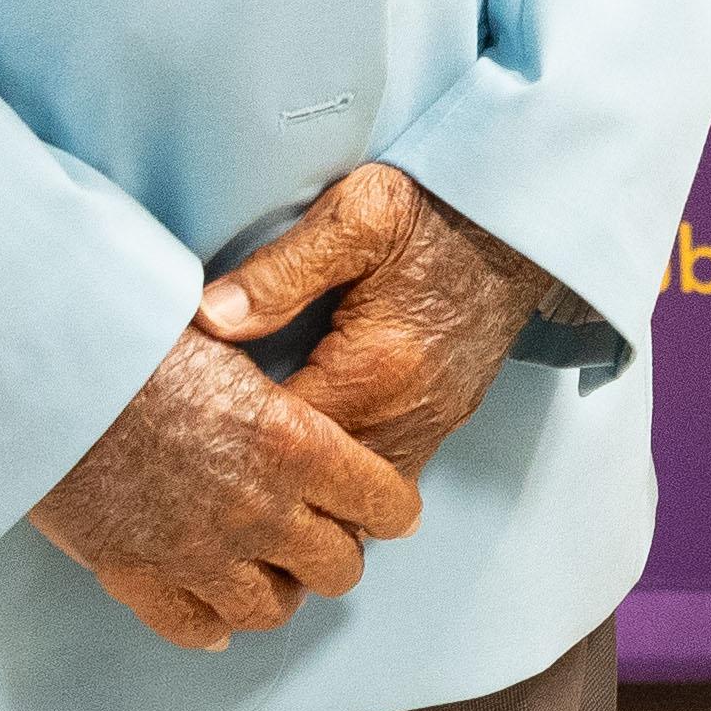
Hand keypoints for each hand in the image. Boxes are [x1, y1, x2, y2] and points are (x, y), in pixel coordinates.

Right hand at [33, 325, 421, 650]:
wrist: (45, 370)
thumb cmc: (137, 337)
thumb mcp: (230, 345)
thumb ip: (274, 395)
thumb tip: (290, 401)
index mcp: (295, 444)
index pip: (385, 505)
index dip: (389, 509)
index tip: (383, 508)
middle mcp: (261, 509)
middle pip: (338, 569)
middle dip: (333, 553)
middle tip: (316, 534)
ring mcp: (201, 553)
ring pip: (272, 610)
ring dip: (276, 591)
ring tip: (265, 569)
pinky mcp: (141, 576)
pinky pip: (195, 628)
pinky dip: (210, 624)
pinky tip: (212, 609)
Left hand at [198, 164, 557, 484]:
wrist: (518, 219)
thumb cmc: (437, 213)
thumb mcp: (355, 218)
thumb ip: (280, 271)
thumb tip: (209, 316)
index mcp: (372, 371)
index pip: (282, 444)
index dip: (230, 441)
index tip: (193, 425)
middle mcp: (405, 414)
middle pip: (317, 488)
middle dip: (263, 479)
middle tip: (210, 461)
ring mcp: (430, 424)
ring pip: (355, 498)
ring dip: (309, 486)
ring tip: (256, 465)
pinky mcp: (444, 419)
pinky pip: (387, 476)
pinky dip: (347, 478)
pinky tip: (314, 452)